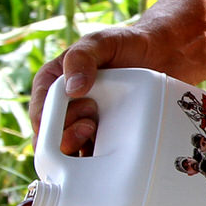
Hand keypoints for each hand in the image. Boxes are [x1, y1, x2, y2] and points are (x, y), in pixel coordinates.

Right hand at [29, 25, 160, 154]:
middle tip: (88, 125)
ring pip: (70, 152)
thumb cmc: (129, 43)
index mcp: (55, 84)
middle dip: (64, 136)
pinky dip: (97, 163)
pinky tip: (107, 158)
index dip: (47, 122)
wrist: (166, 54)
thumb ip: (82, 58)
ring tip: (96, 133)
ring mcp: (87, 123)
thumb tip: (72, 89)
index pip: (40, 110)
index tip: (62, 122)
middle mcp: (67, 107)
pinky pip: (95, 158)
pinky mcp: (107, 136)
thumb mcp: (101, 42)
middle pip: (52, 137)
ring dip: (78, 152)